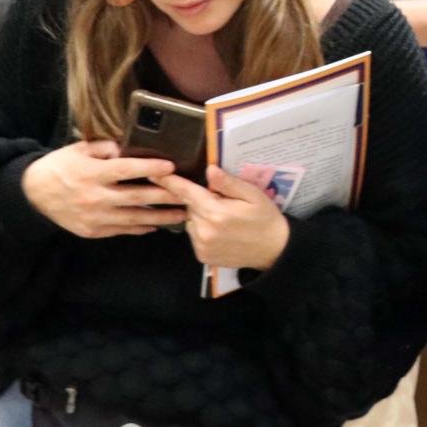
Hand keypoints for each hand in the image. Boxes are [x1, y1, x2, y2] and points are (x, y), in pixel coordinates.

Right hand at [21, 140, 184, 237]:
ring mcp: (94, 217)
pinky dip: (140, 228)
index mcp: (92, 173)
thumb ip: (105, 148)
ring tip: (183, 214)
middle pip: (137, 197)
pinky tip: (157, 225)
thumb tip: (128, 148)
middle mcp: (95, 197)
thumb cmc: (59, 167)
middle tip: (189, 195)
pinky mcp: (92, 231)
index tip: (172, 167)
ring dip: (161, 217)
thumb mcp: (79, 150)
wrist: (32, 194)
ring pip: (134, 219)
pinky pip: (122, 230)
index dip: (150, 169)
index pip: (126, 170)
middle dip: (166, 196)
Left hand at [152, 166, 290, 272]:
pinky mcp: (203, 257)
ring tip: (224, 220)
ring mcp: (202, 246)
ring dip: (201, 217)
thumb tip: (209, 169)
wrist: (275, 249)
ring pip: (191, 222)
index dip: (169, 181)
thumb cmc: (265, 218)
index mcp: (216, 212)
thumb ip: (228, 183)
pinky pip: (195, 237)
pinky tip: (221, 233)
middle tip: (222, 203)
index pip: (186, 192)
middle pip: (189, 207)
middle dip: (199, 201)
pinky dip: (203, 232)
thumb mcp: (253, 195)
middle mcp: (204, 230)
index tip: (151, 172)